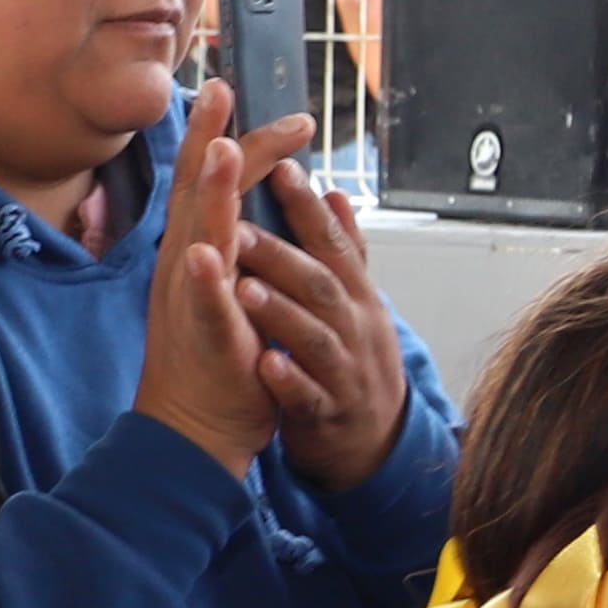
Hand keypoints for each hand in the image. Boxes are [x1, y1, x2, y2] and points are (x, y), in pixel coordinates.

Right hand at [129, 83, 283, 475]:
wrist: (196, 426)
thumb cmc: (218, 356)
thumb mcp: (229, 287)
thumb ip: (235, 244)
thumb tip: (239, 202)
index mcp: (197, 252)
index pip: (206, 182)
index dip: (213, 134)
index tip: (224, 87)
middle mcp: (186, 266)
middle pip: (197, 192)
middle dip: (210, 139)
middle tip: (221, 89)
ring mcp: (192, 299)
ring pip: (199, 237)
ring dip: (212, 193)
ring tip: (222, 148)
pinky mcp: (205, 337)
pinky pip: (203, 305)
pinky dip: (205, 278)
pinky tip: (207, 251)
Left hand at [238, 150, 412, 490]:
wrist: (372, 440)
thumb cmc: (354, 359)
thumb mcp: (358, 301)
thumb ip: (344, 250)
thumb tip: (335, 193)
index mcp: (357, 297)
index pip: (334, 243)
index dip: (308, 208)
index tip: (280, 167)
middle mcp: (355, 329)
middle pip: (321, 285)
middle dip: (282, 254)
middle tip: (236, 226)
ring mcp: (343, 372)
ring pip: (314, 337)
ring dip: (281, 313)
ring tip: (243, 288)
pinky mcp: (327, 413)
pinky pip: (308, 396)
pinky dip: (288, 381)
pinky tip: (264, 364)